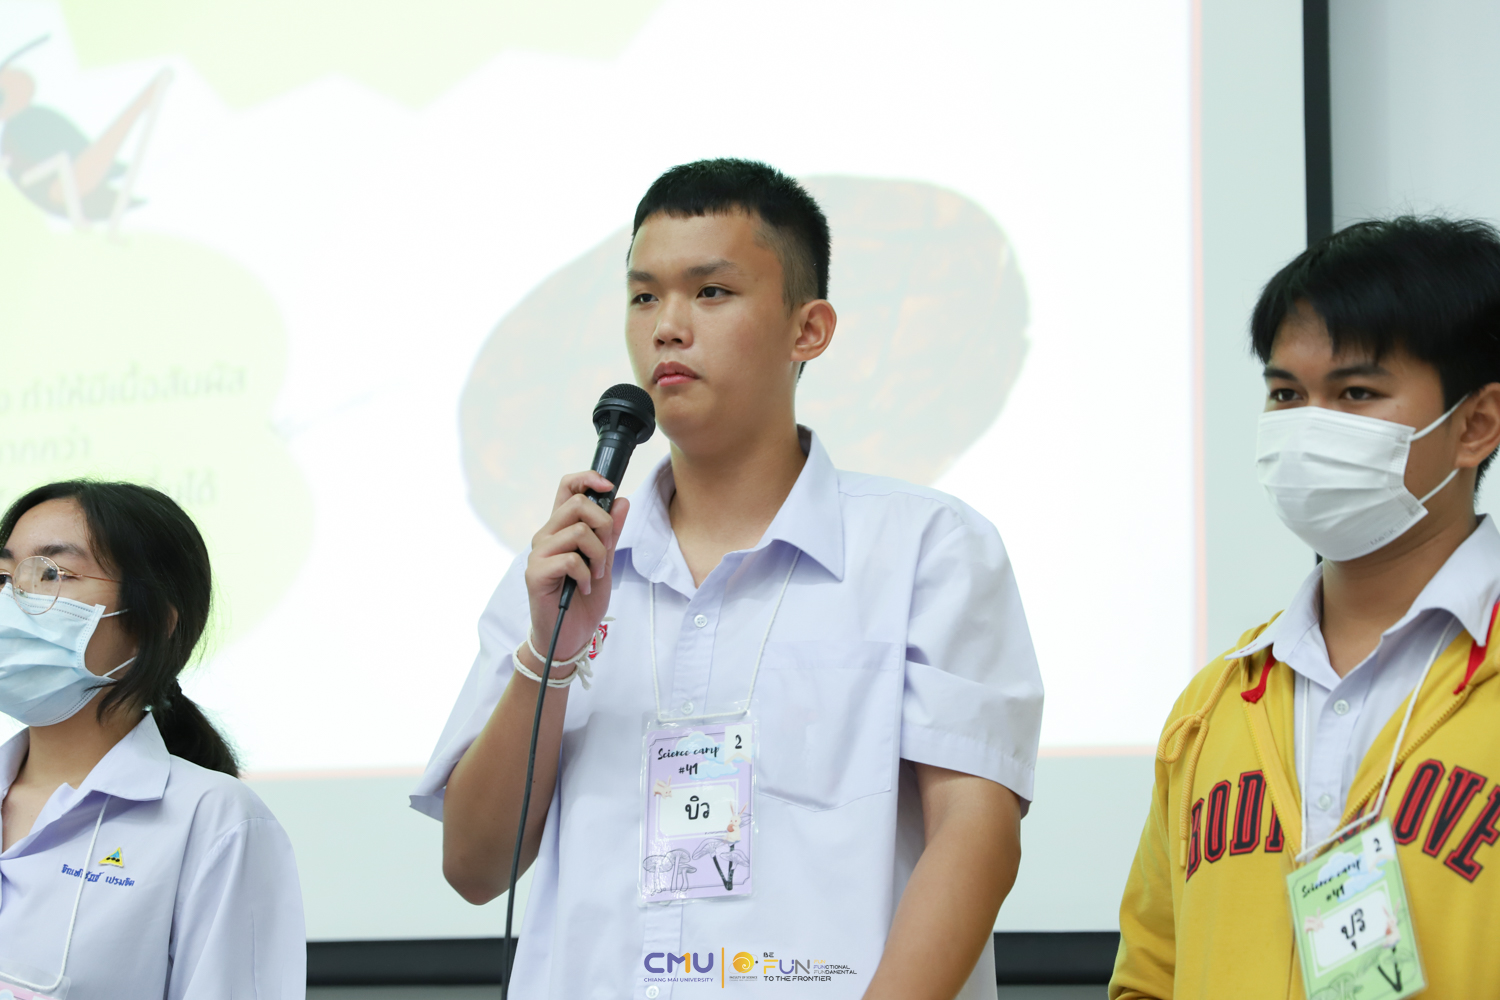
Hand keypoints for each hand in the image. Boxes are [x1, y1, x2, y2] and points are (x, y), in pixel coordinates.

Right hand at [524, 471, 630, 665]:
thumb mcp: (605, 562)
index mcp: (562, 528)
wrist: (570, 636)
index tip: (608, 486)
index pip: (568, 488)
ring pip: (577, 531)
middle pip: (578, 505)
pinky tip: (585, 587)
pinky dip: (586, 574)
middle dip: (604, 525)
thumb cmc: (584, 600)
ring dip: (598, 554)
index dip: (587, 479)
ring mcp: (539, 553)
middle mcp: (547, 535)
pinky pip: (570, 559)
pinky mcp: (535, 573)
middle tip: (606, 552)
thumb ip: (611, 533)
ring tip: (596, 575)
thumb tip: (622, 501)